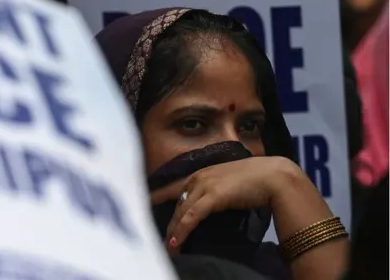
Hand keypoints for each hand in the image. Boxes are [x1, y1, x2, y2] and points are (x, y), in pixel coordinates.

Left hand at [150, 156, 299, 254]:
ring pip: (181, 211)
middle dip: (167, 223)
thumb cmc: (258, 181)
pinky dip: (181, 231)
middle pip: (176, 203)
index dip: (158, 199)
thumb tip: (210, 206)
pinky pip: (191, 217)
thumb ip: (217, 192)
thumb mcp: (230, 183)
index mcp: (202, 173)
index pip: (174, 187)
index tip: (145, 207)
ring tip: (166, 248)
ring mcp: (205, 185)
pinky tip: (175, 243)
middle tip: (159, 240)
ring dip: (172, 232)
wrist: (276, 177)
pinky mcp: (213, 195)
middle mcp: (199, 177)